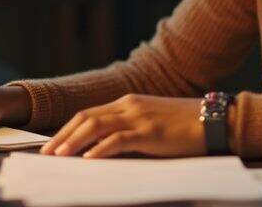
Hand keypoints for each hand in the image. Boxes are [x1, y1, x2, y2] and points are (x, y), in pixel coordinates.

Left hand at [39, 94, 204, 158]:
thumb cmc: (185, 125)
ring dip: (73, 142)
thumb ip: (129, 128)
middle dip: (62, 136)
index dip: (67, 129)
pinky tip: (88, 159)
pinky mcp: (150, 132)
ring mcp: (139, 117)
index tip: (52, 145)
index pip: (88, 113)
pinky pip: (119, 140)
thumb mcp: (152, 121)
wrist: (215, 119)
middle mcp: (130, 105)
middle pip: (86, 117)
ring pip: (96, 126)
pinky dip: (100, 149)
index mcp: (129, 101)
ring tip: (59, 156)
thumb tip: (101, 148)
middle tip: (46, 154)